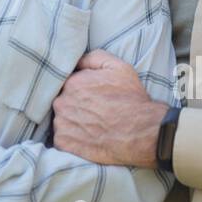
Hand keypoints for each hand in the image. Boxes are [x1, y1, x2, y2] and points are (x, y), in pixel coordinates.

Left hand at [52, 49, 166, 167]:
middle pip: (63, 102)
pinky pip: (61, 139)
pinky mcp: (64, 143)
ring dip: (71, 123)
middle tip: (93, 112)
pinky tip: (87, 138)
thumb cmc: (131, 99)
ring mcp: (61, 124)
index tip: (91, 97)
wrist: (141, 132)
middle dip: (74, 106)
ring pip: (60, 120)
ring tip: (91, 126)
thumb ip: (92, 58)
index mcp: (72, 82)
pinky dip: (71, 139)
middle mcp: (62, 102)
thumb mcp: (118, 67)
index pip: (66, 84)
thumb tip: (77, 62)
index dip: (79, 90)